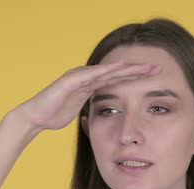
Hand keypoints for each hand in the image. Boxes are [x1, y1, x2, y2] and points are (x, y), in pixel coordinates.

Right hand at [19, 61, 159, 130]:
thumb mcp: (81, 110)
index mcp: (92, 85)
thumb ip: (93, 107)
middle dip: (137, 70)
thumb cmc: (55, 114)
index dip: (136, 78)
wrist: (35, 116)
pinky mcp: (70, 81)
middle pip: (117, 72)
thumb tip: (107, 113)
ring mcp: (78, 77)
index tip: (155, 79)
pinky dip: (105, 71)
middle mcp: (87, 77)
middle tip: (157, 68)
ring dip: (126, 68)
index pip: (118, 79)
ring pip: (107, 70)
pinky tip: (119, 68)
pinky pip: (90, 75)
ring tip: (143, 66)